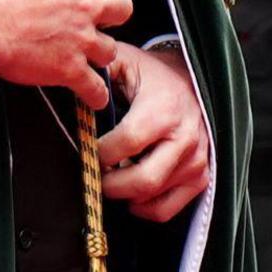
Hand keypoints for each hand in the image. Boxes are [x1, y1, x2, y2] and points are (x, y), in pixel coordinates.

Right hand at [0, 0, 131, 109]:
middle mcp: (88, 2)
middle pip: (125, 7)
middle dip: (112, 13)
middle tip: (95, 17)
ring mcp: (82, 38)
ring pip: (111, 49)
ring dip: (99, 52)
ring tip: (84, 54)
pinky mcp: (70, 68)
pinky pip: (96, 88)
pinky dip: (96, 94)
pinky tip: (94, 95)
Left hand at [98, 41, 208, 221]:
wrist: (191, 80)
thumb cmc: (152, 75)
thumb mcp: (125, 61)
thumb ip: (97, 73)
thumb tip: (71, 85)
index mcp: (164, 110)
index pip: (126, 144)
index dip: (100, 152)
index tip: (88, 148)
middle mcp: (184, 138)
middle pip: (142, 181)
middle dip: (109, 184)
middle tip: (96, 173)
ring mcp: (196, 160)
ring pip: (151, 198)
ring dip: (125, 194)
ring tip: (114, 176)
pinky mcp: (200, 177)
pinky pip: (167, 209)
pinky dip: (144, 208)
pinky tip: (132, 194)